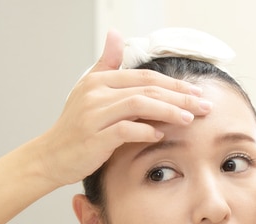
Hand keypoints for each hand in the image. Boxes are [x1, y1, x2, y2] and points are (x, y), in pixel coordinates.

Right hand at [38, 29, 212, 186]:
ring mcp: (94, 115)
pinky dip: (146, 131)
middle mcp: (96, 93)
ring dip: (169, 111)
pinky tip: (160, 134)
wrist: (51, 156)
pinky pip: (126, 130)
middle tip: (204, 105)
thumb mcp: (88, 91)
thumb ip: (106, 63)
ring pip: (139, 105)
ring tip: (190, 119)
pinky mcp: (94, 137)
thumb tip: (116, 34)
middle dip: (180, 96)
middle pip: (147, 88)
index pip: (144, 77)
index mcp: (99, 80)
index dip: (174, 84)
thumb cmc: (75, 128)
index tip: (196, 93)